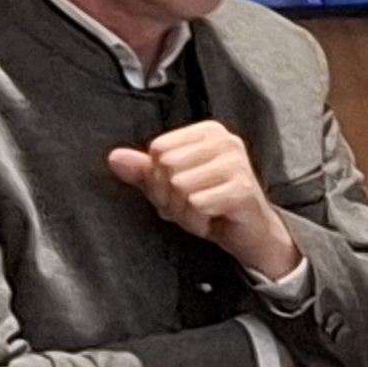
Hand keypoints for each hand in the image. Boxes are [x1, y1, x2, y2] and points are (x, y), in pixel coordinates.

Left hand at [106, 120, 302, 283]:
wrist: (252, 234)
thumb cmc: (214, 205)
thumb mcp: (172, 186)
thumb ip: (144, 170)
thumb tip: (115, 158)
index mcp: (209, 132)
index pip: (158, 149)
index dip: (158, 177)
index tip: (179, 191)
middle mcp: (226, 141)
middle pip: (167, 167)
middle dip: (170, 196)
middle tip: (190, 205)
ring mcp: (236, 164)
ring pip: (179, 186)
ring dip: (183, 212)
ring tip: (201, 213)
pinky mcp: (242, 188)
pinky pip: (196, 204)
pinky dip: (197, 222)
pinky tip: (210, 221)